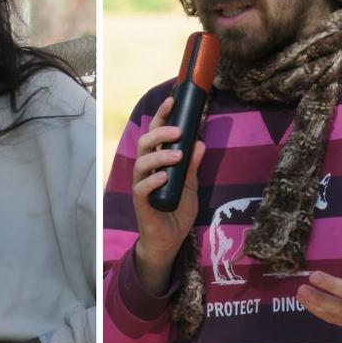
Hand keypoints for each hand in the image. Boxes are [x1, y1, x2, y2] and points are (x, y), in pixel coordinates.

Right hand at [131, 95, 206, 293]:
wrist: (169, 241)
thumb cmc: (177, 210)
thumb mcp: (190, 185)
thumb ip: (192, 166)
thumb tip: (200, 142)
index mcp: (157, 163)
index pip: (155, 135)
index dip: (161, 117)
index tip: (173, 102)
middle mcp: (146, 171)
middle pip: (144, 144)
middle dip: (160, 134)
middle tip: (178, 132)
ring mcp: (142, 187)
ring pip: (141, 163)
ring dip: (159, 156)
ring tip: (177, 156)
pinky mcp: (141, 204)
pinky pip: (141, 189)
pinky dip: (152, 181)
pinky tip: (164, 177)